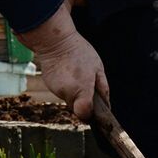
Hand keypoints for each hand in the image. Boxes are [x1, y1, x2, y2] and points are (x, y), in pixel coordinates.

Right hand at [17, 2, 107, 120]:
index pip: (84, 114)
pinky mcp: (49, 86)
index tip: (93, 110)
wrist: (55, 41)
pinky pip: (61, 91)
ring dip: (73, 92)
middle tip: (86, 84)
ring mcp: (56, 90)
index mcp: (82, 89)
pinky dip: (65, 86)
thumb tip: (107, 105)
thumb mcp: (98, 67)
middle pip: (76, 107)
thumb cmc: (80, 52)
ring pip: (68, 99)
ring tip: (75, 75)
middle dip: (82, 101)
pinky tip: (66, 73)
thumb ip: (103, 88)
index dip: (89, 115)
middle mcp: (67, 93)